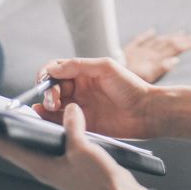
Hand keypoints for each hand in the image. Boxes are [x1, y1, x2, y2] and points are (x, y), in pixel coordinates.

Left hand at [0, 102, 146, 189]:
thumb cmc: (98, 182)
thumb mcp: (83, 150)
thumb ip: (73, 127)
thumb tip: (68, 109)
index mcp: (39, 164)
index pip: (4, 145)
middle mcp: (42, 166)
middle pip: (10, 146)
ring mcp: (53, 166)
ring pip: (26, 146)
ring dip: (14, 132)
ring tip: (4, 116)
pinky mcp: (66, 164)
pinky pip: (44, 145)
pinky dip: (37, 133)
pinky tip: (43, 124)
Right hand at [34, 57, 155, 138]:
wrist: (146, 112)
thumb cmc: (130, 87)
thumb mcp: (105, 68)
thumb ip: (78, 65)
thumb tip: (53, 68)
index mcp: (83, 73)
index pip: (57, 70)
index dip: (47, 74)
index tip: (44, 80)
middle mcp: (79, 90)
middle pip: (53, 88)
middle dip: (48, 92)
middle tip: (54, 99)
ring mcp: (80, 107)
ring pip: (54, 105)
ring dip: (46, 105)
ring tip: (51, 107)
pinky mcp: (83, 124)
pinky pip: (61, 121)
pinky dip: (49, 119)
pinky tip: (43, 116)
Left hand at [123, 28, 190, 82]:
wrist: (108, 75)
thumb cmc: (126, 80)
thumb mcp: (147, 76)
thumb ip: (161, 68)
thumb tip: (175, 60)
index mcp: (154, 58)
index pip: (174, 48)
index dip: (186, 44)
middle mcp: (149, 52)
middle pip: (168, 43)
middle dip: (182, 40)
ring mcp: (140, 50)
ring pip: (158, 41)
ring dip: (170, 37)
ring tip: (180, 33)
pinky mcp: (129, 49)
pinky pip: (140, 40)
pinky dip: (147, 35)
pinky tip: (152, 31)